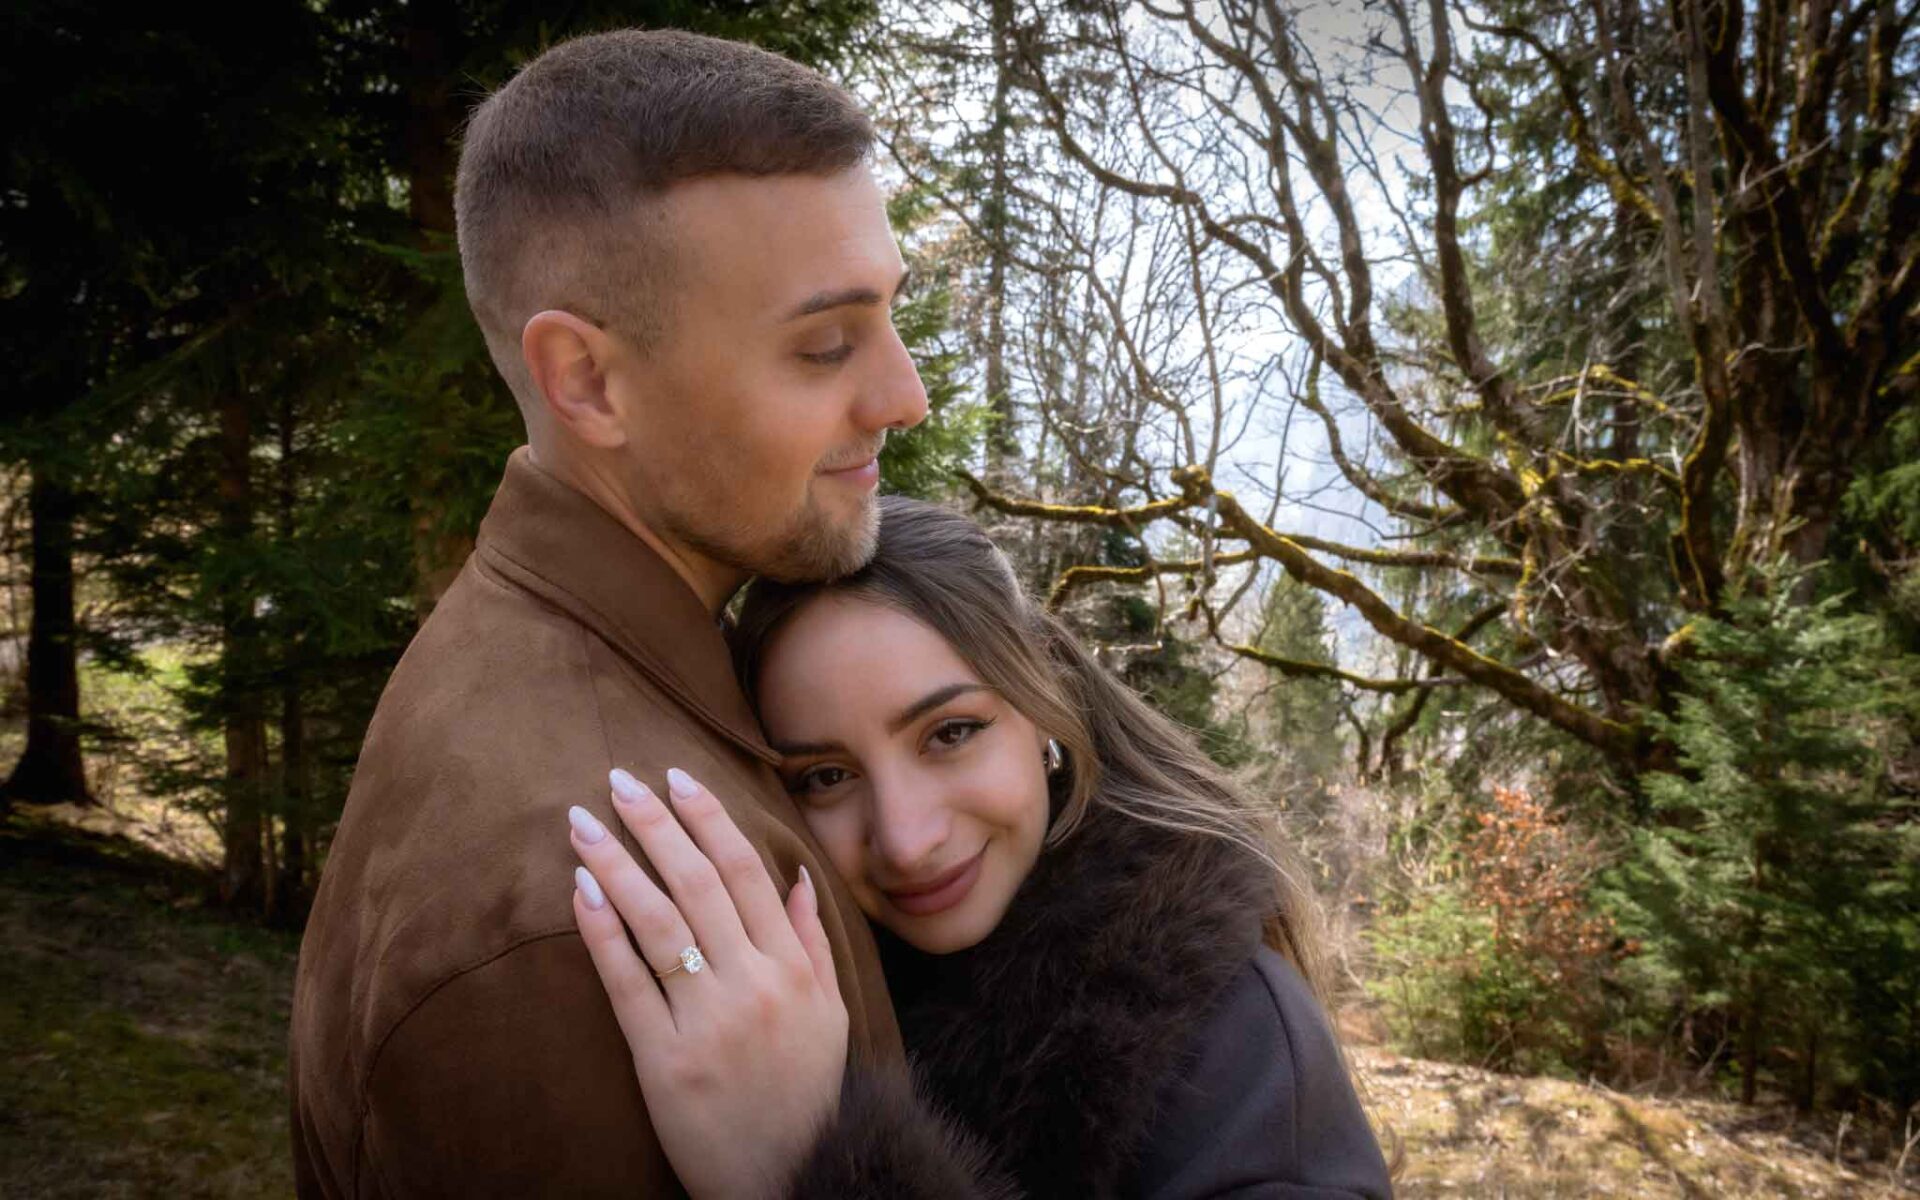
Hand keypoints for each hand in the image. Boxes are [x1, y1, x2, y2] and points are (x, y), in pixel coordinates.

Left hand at [568, 767, 847, 1199]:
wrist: (788, 1179)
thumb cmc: (806, 1095)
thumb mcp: (829, 1014)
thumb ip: (813, 943)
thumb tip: (796, 876)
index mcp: (794, 970)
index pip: (746, 872)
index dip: (708, 818)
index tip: (675, 776)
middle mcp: (754, 987)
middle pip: (699, 884)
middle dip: (656, 824)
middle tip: (619, 779)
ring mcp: (709, 1024)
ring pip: (659, 923)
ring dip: (618, 863)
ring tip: (583, 822)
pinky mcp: (665, 1062)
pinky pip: (628, 983)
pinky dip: (603, 931)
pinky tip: (580, 889)